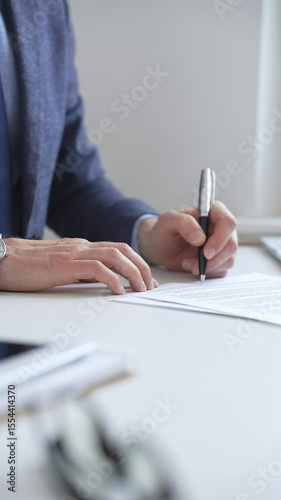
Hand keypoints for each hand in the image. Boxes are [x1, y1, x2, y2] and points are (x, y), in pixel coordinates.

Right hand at [0, 238, 157, 292]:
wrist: (3, 260)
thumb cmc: (27, 266)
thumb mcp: (60, 268)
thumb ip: (80, 270)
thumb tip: (101, 280)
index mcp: (81, 246)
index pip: (117, 249)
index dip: (136, 263)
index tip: (146, 280)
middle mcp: (81, 246)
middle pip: (122, 249)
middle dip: (142, 267)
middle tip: (151, 286)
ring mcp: (74, 253)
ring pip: (115, 255)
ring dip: (133, 272)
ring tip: (142, 289)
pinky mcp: (65, 264)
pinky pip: (97, 268)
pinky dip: (113, 279)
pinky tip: (119, 291)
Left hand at [137, 201, 237, 277]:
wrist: (159, 248)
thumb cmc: (164, 231)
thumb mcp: (168, 222)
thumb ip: (184, 223)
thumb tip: (201, 238)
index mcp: (213, 212)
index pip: (228, 222)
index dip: (220, 239)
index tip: (205, 253)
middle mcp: (221, 228)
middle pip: (231, 245)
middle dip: (213, 259)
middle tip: (193, 265)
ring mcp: (222, 245)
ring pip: (229, 260)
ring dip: (208, 267)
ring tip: (187, 264)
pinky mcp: (219, 260)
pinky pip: (222, 270)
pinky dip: (207, 273)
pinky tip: (192, 267)